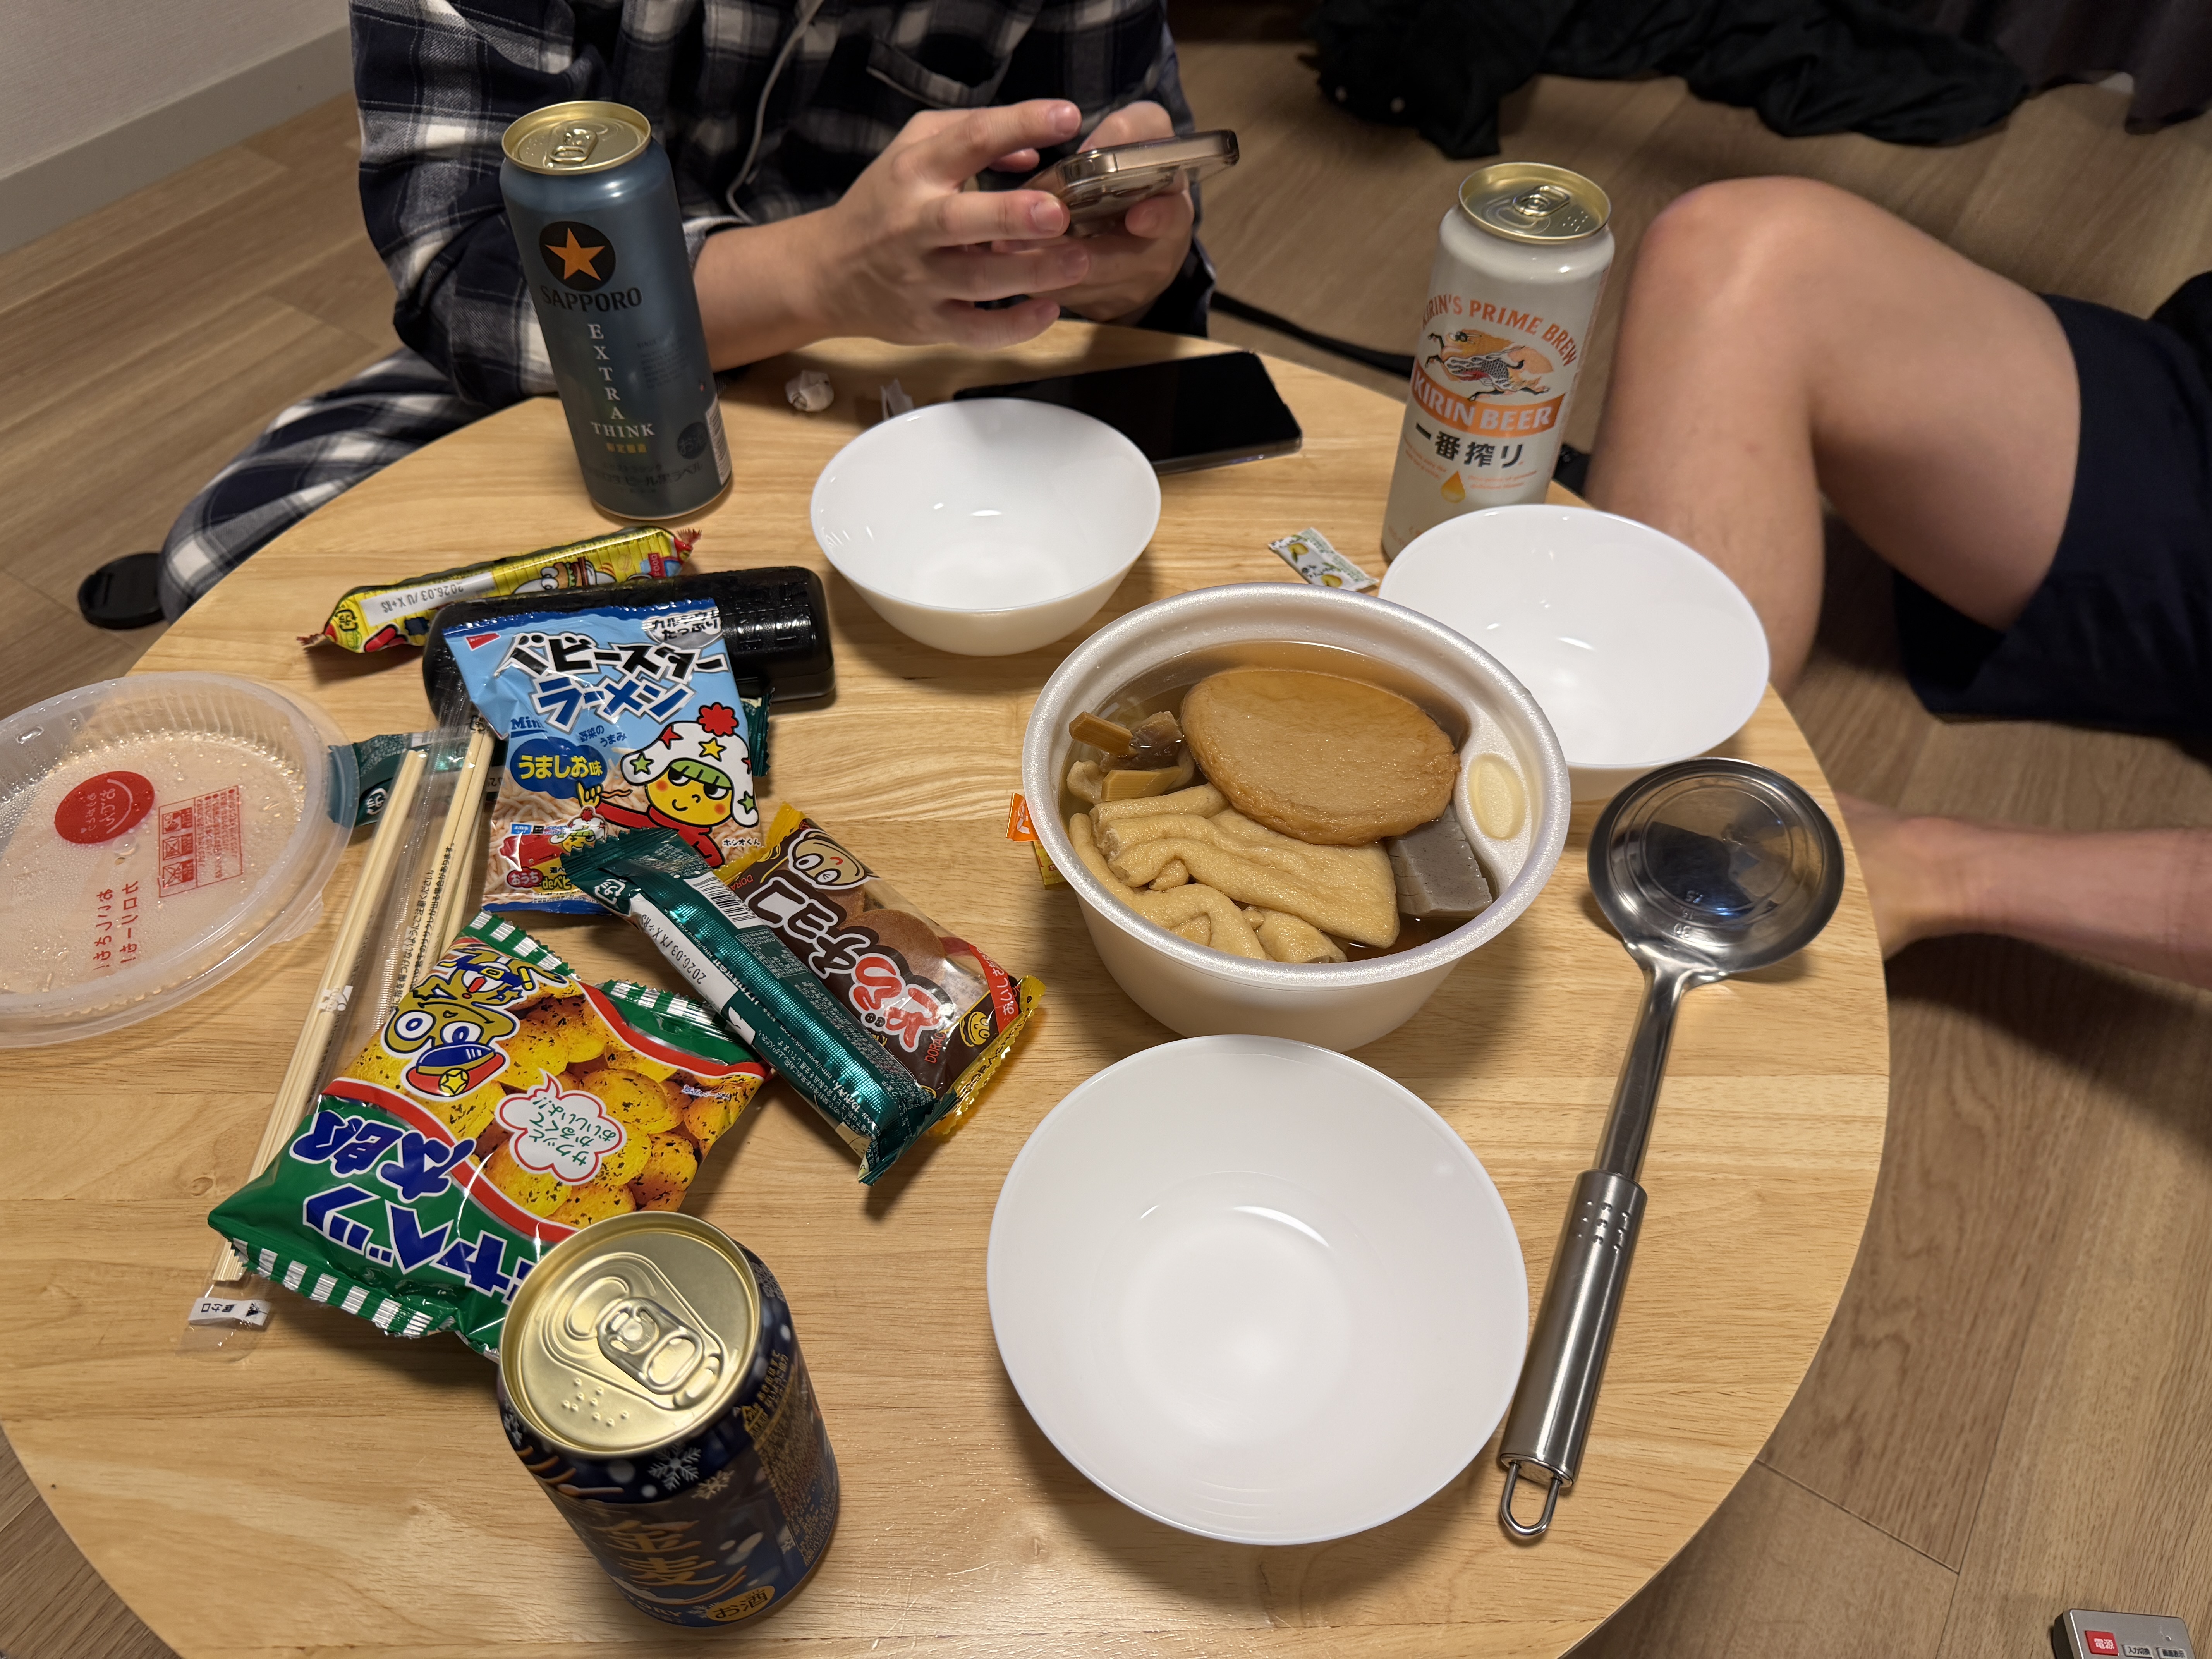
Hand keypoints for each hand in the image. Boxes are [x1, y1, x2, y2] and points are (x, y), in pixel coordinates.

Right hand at [696, 100, 1087, 362]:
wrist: (828, 272)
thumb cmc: (883, 203)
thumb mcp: (912, 150)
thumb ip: (969, 134)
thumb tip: (1032, 151)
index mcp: (915, 171)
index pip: (969, 139)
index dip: (1019, 124)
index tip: (1067, 116)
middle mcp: (914, 224)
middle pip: (961, 219)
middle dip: (1012, 215)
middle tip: (1058, 212)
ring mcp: (920, 278)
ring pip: (977, 280)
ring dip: (1031, 272)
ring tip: (1079, 261)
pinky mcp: (928, 322)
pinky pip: (974, 330)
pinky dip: (1013, 327)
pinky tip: (1048, 311)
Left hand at [1026, 101, 1195, 324]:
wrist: (1133, 215)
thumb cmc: (1137, 167)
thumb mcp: (1145, 132)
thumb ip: (1129, 131)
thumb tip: (1090, 150)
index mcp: (1173, 213)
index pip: (1172, 220)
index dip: (1157, 219)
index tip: (1136, 216)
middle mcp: (1156, 259)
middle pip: (1120, 266)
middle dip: (1081, 254)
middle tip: (1042, 237)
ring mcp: (1128, 290)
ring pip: (1086, 287)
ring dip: (1048, 268)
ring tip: (1011, 246)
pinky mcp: (1099, 307)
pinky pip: (1067, 300)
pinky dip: (1038, 281)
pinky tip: (1011, 263)